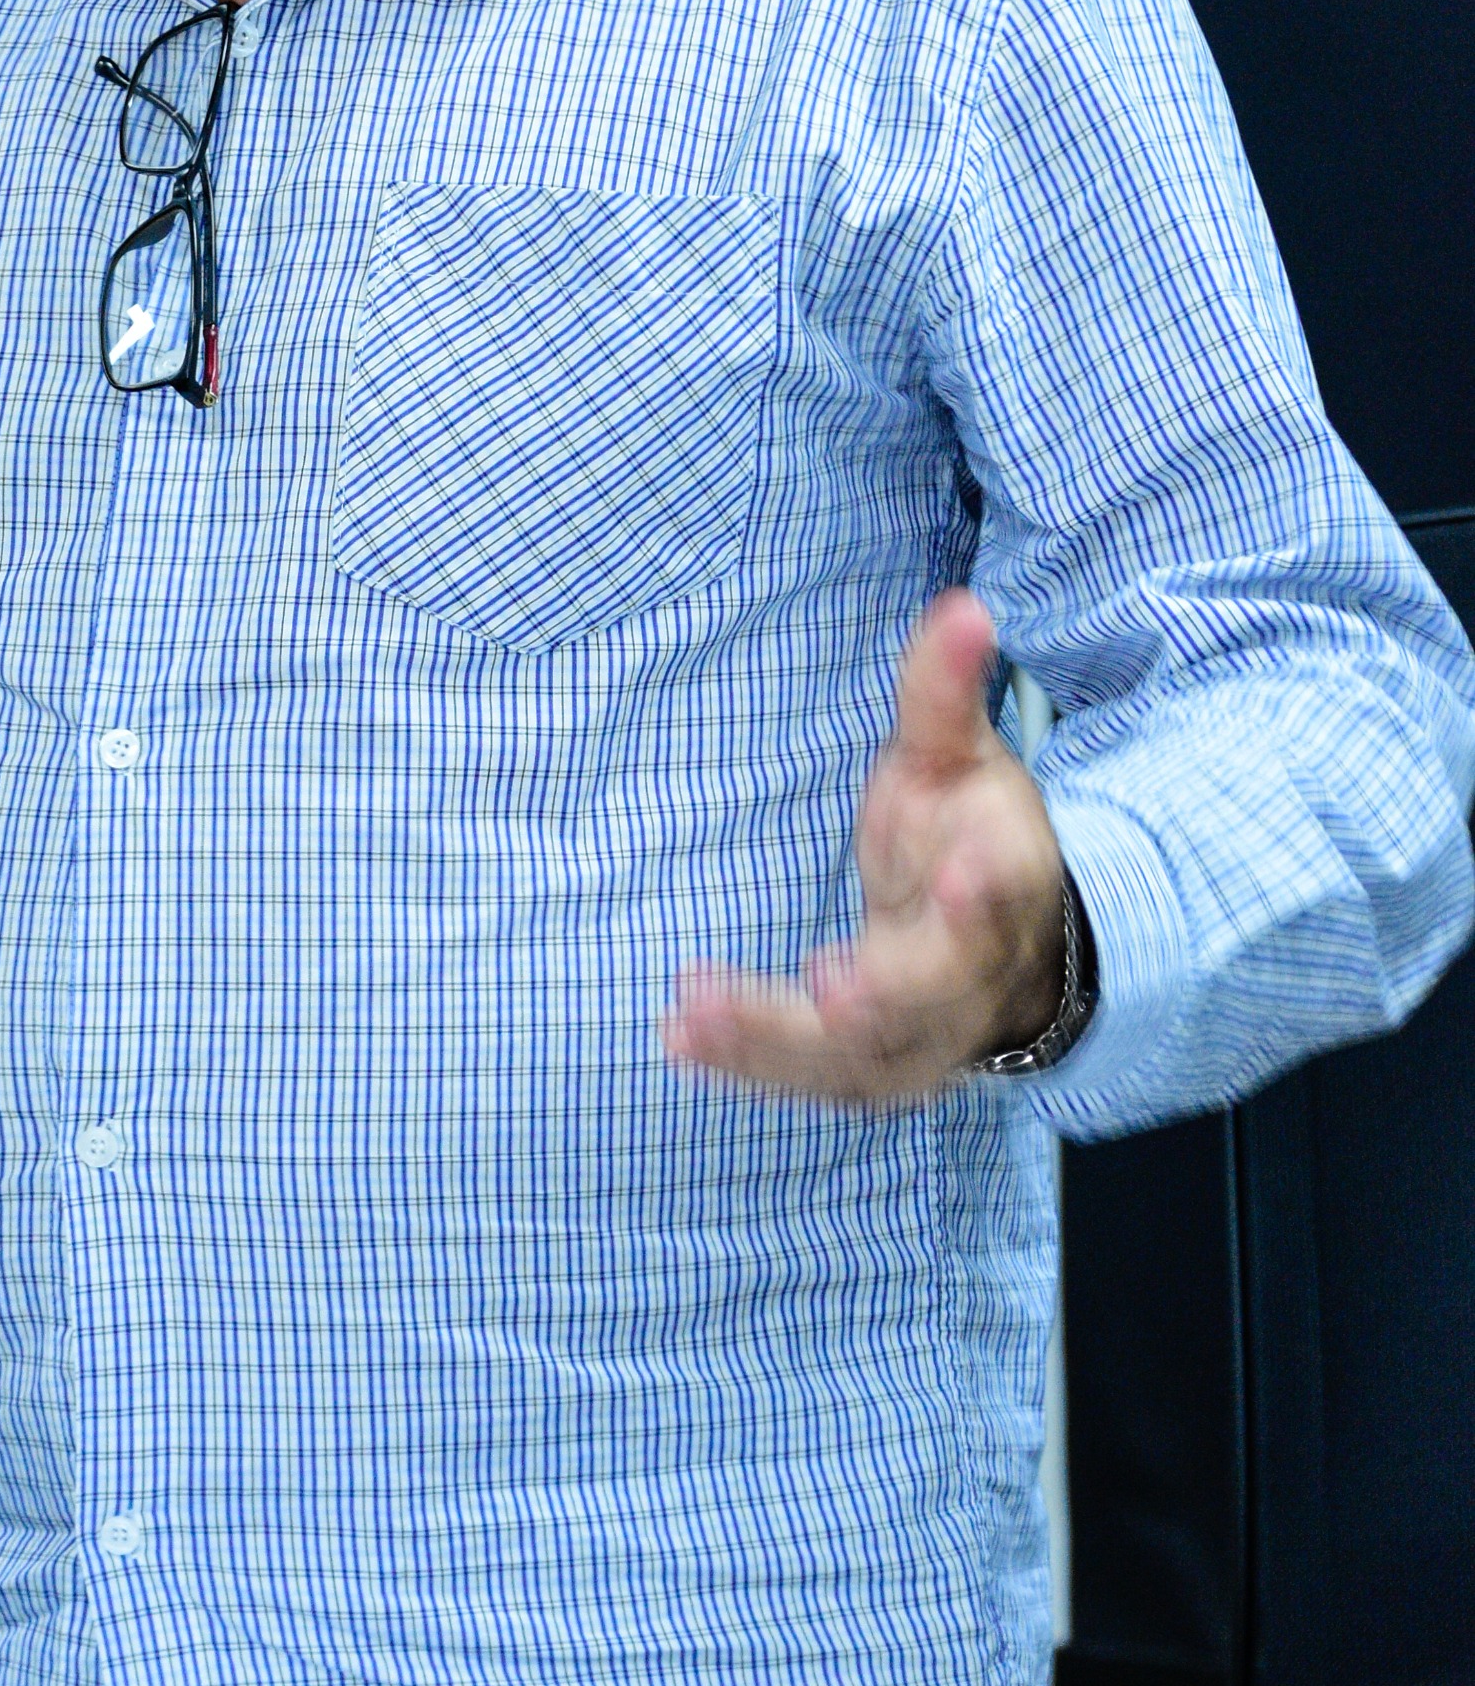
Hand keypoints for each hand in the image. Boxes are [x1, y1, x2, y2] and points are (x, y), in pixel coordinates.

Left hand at [663, 589, 1066, 1108]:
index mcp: (1006, 893)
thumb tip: (962, 607)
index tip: (958, 874)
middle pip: (935, 995)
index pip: (1002, 897)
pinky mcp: (871, 1071)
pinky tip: (679, 1040)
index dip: (984, 890)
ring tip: (699, 1016)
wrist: (1003, 953)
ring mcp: (923, 1038)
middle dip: (889, 992)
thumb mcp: (962, 761)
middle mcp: (972, 980)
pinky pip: (810, 1078)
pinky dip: (747, 1065)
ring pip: (862, 1055)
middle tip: (832, 987)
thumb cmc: (969, 838)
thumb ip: (946, 693)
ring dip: (781, 1040)